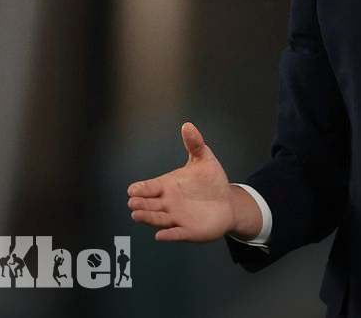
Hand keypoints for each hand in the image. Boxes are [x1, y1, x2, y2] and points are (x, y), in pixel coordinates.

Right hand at [127, 122, 260, 241]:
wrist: (227, 201)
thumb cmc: (211, 181)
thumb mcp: (204, 160)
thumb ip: (195, 144)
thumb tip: (187, 125)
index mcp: (167, 186)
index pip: (150, 187)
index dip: (142, 188)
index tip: (133, 188)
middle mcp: (168, 203)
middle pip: (150, 204)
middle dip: (141, 203)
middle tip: (132, 201)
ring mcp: (176, 218)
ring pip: (158, 219)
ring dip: (148, 218)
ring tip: (137, 215)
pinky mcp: (188, 231)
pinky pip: (176, 234)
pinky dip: (168, 235)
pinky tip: (160, 236)